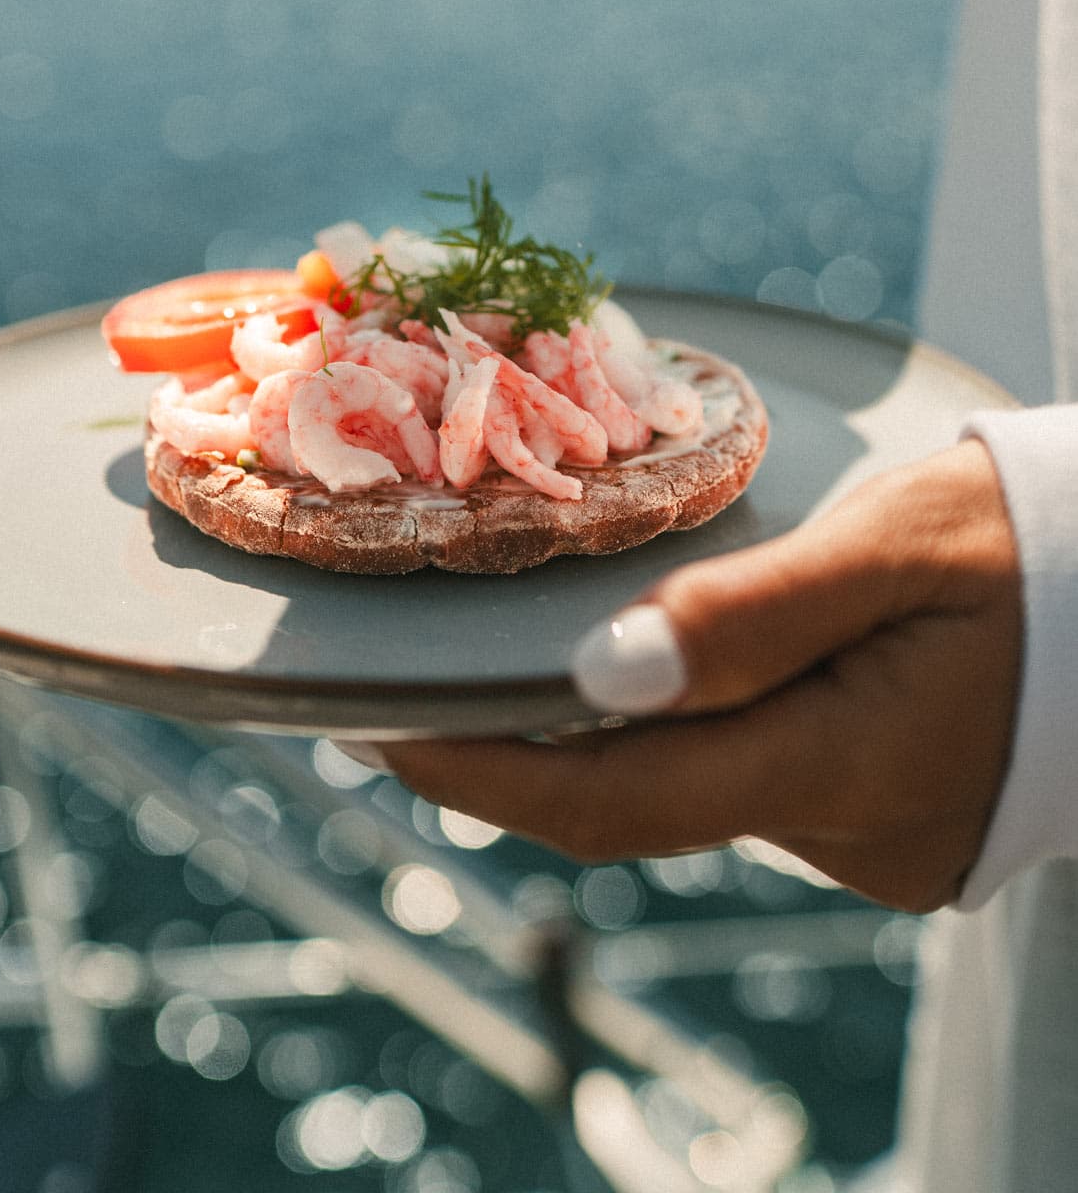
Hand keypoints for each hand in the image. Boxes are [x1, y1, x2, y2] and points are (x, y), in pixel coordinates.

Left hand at [359, 442, 1022, 911]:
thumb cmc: (1028, 542)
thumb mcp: (894, 545)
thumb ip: (752, 614)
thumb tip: (596, 675)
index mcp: (840, 764)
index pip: (611, 803)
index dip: (476, 774)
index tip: (367, 728)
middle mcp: (843, 830)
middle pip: (633, 805)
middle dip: (510, 754)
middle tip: (401, 682)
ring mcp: (863, 836)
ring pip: (685, 791)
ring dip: (595, 735)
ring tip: (501, 650)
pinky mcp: (875, 818)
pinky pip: (739, 780)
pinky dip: (672, 731)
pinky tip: (633, 665)